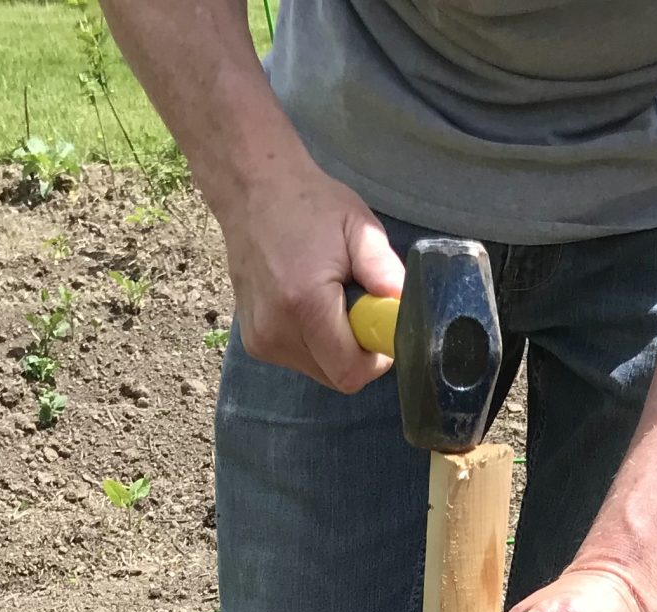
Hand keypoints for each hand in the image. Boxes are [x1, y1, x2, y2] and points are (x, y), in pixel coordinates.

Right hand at [220, 160, 403, 393]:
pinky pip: (299, 360)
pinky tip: (305, 304)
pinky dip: (312, 342)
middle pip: (336, 377)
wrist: (252, 189)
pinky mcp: (254, 343)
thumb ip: (384, 270)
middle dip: (355, 352)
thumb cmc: (309, 204)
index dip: (374, 359)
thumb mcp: (358, 227)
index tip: (378, 326)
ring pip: (318, 371)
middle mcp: (278, 332)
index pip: (351, 372)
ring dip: (334, 347)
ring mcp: (260, 341)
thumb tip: (404, 308)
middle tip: (355, 306)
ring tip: (327, 299)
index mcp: (305, 305)